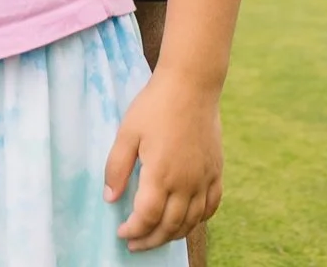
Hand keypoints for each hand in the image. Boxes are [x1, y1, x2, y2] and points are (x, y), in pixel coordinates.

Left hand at [103, 72, 221, 252]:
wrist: (191, 84)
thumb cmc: (155, 105)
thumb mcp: (127, 132)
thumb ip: (117, 167)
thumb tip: (110, 197)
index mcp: (161, 174)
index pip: (147, 218)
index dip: (133, 230)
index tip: (121, 232)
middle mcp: (186, 183)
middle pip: (170, 227)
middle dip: (151, 240)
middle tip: (135, 243)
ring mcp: (204, 179)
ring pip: (191, 221)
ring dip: (173, 234)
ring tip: (157, 235)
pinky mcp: (216, 171)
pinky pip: (211, 207)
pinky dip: (198, 220)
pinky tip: (187, 220)